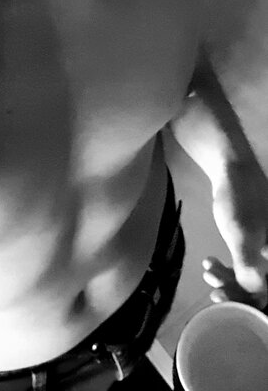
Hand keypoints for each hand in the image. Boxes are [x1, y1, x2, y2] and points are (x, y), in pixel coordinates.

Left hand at [204, 157, 267, 309]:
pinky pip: (244, 264)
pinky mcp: (253, 243)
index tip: (222, 297)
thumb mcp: (241, 234)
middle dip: (235, 291)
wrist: (233, 169)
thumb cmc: (240, 200)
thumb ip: (248, 265)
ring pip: (250, 277)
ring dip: (228, 279)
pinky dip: (227, 267)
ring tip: (208, 270)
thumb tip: (255, 292)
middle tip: (212, 289)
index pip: (267, 291)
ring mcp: (265, 249)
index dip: (247, 301)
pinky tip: (210, 262)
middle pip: (260, 287)